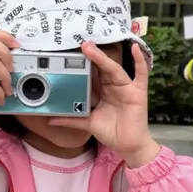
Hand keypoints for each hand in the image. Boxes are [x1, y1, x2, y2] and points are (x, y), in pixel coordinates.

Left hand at [49, 41, 160, 166]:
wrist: (128, 146)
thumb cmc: (112, 133)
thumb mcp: (88, 123)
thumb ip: (71, 120)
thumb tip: (51, 120)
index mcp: (102, 92)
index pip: (91, 76)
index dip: (82, 66)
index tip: (70, 56)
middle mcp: (113, 87)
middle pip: (101, 69)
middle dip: (90, 57)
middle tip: (79, 45)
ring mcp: (126, 88)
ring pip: (114, 70)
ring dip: (103, 58)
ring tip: (90, 47)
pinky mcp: (138, 92)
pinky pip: (141, 74)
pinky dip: (139, 61)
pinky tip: (135, 48)